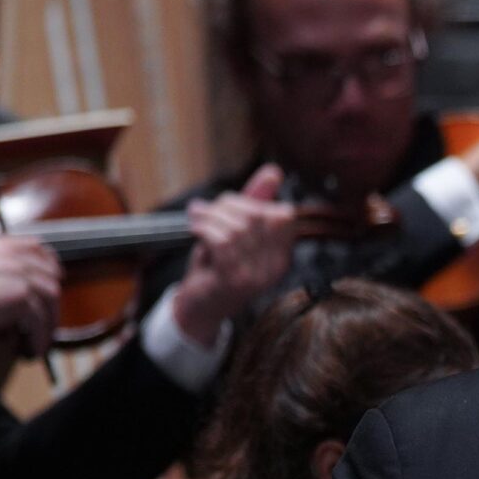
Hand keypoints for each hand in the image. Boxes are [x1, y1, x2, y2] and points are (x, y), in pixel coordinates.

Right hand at [0, 234, 62, 361]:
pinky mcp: (19, 293)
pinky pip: (38, 319)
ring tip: (37, 345)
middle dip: (50, 307)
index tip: (51, 291)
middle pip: (48, 278)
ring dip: (45, 325)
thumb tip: (29, 291)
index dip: (48, 270)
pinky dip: (37, 337)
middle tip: (43, 332)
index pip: (34, 249)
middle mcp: (6, 253)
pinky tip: (30, 351)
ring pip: (48, 299)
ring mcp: (14, 270)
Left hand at [169, 164, 297, 344]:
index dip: (255, 202)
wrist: (200, 307)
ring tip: (197, 219)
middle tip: (207, 211)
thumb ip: (256, 201)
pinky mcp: (232, 279)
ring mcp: (255, 275)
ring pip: (239, 227)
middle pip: (259, 216)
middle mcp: (274, 267)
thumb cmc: (218, 265)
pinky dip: (204, 228)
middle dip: (228, 205)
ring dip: (211, 217)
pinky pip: (222, 241)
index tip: (230, 207)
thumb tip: (274, 171)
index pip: (283, 216)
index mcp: (281, 256)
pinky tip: (194, 230)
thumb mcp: (238, 231)